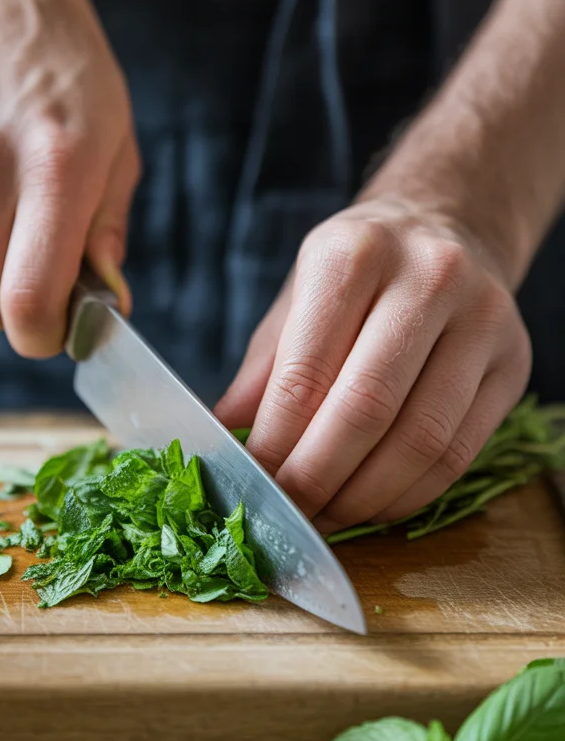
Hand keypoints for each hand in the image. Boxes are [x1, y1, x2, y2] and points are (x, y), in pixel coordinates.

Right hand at [0, 0, 139, 356]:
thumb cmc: (68, 72)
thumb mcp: (118, 140)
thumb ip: (109, 227)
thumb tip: (106, 304)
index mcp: (57, 165)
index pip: (28, 299)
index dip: (43, 335)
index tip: (58, 327)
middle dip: (12, 312)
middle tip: (38, 280)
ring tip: (8, 221)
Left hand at [215, 199, 530, 528]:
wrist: (450, 224)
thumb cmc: (361, 269)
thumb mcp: (299, 294)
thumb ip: (266, 365)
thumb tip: (225, 434)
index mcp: (356, 253)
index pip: (307, 372)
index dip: (275, 443)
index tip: (252, 482)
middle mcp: (429, 277)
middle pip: (367, 408)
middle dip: (317, 478)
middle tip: (288, 512)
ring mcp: (483, 320)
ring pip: (421, 440)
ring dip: (365, 497)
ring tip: (326, 516)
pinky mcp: (514, 364)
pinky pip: (459, 453)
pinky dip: (410, 495)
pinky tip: (374, 504)